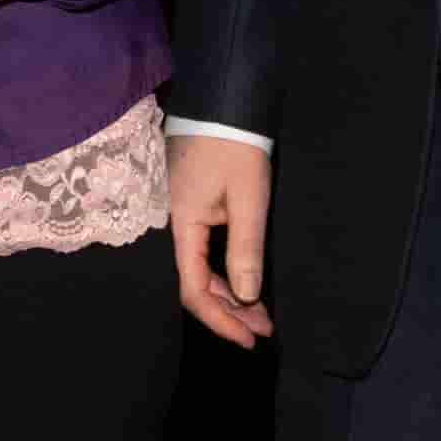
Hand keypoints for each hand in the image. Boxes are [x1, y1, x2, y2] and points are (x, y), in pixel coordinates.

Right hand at [169, 135, 275, 347]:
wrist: (225, 101)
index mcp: (183, 225)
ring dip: (229, 294)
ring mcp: (185, 216)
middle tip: (263, 330)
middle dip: (230, 311)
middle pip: (196, 283)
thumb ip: (245, 249)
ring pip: (201, 268)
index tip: (250, 339)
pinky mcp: (195, 206)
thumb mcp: (248, 199)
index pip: (194, 288)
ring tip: (261, 314)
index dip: (221, 319)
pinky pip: (205, 251)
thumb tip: (247, 297)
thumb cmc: (235, 147)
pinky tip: (245, 282)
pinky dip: (225, 272)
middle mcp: (177, 225)